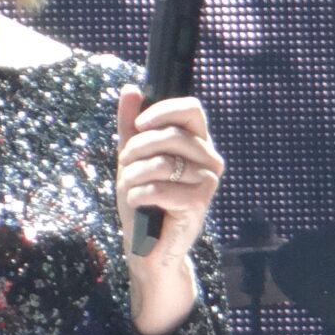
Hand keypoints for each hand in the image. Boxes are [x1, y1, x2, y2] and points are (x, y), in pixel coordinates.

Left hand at [115, 86, 222, 334]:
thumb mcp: (132, 158)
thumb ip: (131, 125)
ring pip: (162, 163)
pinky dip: (138, 194)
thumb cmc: (142, 199)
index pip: (191, 109)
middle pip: (172, 135)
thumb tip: (130, 89)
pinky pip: (160, 188)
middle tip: (124, 163)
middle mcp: (209, 159)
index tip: (139, 124)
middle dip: (137, 147)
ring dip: (133, 174)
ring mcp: (208, 181)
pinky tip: (137, 202)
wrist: (147, 245)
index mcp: (196, 142)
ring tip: (128, 186)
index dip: (163, 110)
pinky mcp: (199, 204)